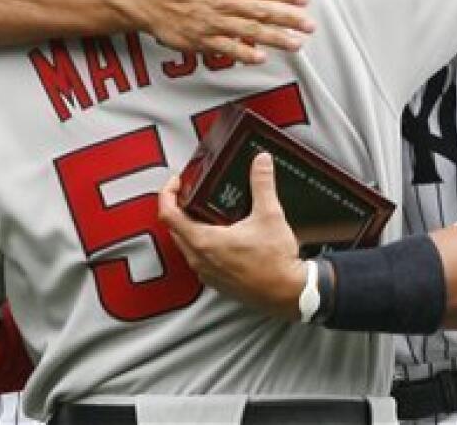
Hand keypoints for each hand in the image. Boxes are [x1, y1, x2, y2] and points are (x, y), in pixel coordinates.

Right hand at [141, 0, 313, 64]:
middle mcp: (223, 1)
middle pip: (262, 11)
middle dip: (289, 19)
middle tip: (309, 25)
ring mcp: (213, 22)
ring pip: (250, 32)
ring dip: (276, 39)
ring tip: (296, 44)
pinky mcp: (202, 39)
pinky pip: (228, 48)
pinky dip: (245, 53)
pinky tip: (261, 57)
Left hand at [159, 153, 306, 319]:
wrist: (289, 294)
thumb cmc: (276, 261)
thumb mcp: (269, 215)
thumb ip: (262, 184)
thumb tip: (261, 161)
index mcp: (204, 242)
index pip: (168, 214)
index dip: (167, 193)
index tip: (177, 183)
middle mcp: (199, 260)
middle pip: (173, 229)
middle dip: (177, 207)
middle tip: (189, 192)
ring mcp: (206, 273)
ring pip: (184, 245)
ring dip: (187, 226)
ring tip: (201, 210)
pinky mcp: (216, 282)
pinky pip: (197, 258)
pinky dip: (199, 243)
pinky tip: (217, 234)